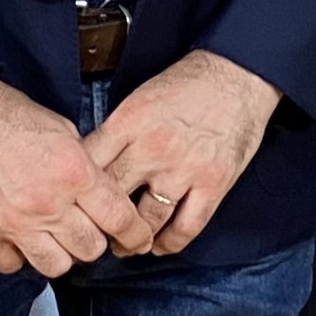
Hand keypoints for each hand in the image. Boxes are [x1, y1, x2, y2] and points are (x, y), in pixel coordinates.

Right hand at [0, 74, 153, 276]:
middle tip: (87, 229)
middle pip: (89, 248)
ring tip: (55, 236)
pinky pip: (13, 265)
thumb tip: (100, 192)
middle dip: (94, 240)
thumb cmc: (11, 116)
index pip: (119, 218)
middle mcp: (48, 204)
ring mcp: (13, 225)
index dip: (135, 232)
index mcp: (74, 173)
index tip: (139, 238)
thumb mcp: (64, 130)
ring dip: (60, 253)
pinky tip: (19, 235)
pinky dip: (19, 255)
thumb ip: (84, 166)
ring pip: (55, 266)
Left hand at [84, 49, 280, 255]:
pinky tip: (161, 244)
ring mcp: (184, 168)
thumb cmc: (190, 82)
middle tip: (98, 233)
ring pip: (146, 222)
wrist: (240, 71)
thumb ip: (118, 132)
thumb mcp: (142, 97)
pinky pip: (186, 228)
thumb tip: (93, 166)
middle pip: (112, 202)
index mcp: (130, 122)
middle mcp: (153, 148)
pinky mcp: (213, 182)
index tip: (75, 206)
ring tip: (127, 244)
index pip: (89, 168)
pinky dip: (169, 243)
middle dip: (101, 223)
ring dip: (133, 241)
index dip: (77, 192)